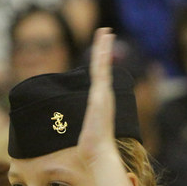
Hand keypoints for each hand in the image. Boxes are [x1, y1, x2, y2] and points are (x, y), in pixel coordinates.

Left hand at [77, 28, 118, 168]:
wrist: (99, 154)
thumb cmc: (92, 149)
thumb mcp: (86, 134)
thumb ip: (85, 130)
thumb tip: (81, 137)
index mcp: (101, 103)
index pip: (100, 79)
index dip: (101, 64)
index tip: (101, 51)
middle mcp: (104, 97)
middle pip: (104, 67)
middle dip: (104, 49)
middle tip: (105, 32)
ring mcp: (104, 95)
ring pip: (103, 65)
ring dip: (103, 47)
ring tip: (104, 31)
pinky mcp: (101, 95)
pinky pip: (101, 70)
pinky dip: (102, 55)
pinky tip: (102, 42)